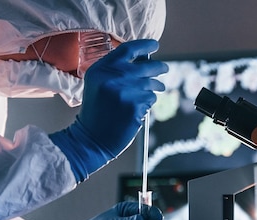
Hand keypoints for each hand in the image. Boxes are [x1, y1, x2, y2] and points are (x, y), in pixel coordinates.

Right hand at [49, 39, 168, 181]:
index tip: (154, 45)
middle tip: (164, 68)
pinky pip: (151, 99)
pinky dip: (148, 103)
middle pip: (146, 66)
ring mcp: (125, 91)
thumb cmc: (97, 111)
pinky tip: (138, 108)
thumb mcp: (99, 84)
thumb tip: (144, 59)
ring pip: (151, 84)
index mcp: (101, 69)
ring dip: (156, 87)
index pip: (127, 49)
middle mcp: (113, 77)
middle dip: (159, 67)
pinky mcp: (135, 106)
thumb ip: (117, 70)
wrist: (91, 137)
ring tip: (154, 90)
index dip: (144, 45)